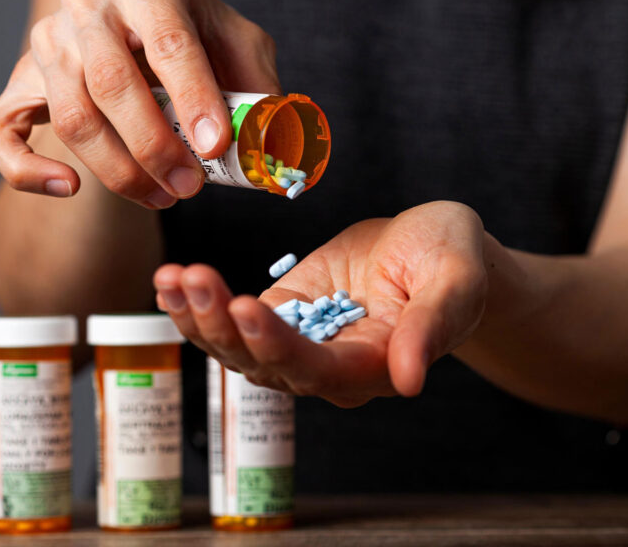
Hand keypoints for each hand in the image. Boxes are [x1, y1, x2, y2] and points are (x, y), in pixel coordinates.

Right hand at [0, 0, 279, 208]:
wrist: (121, 11)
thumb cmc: (181, 28)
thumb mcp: (231, 37)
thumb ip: (256, 81)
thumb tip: (274, 142)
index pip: (168, 42)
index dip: (194, 98)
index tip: (216, 148)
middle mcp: (87, 8)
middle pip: (113, 85)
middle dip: (156, 149)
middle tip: (191, 189)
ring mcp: (46, 45)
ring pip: (71, 118)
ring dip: (119, 172)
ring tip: (163, 198)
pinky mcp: (18, 83)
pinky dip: (28, 170)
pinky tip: (70, 188)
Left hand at [153, 201, 488, 406]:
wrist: (430, 246)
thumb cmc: (451, 259)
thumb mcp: (456, 280)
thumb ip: (433, 326)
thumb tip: (411, 381)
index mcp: (374, 366)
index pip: (318, 369)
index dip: (279, 345)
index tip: (247, 307)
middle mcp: (328, 369)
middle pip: (265, 366)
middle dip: (223, 327)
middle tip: (193, 281)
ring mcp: (298, 344)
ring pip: (238, 350)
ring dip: (200, 318)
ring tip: (172, 278)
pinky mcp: (280, 315)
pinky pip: (232, 322)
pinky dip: (199, 306)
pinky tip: (171, 282)